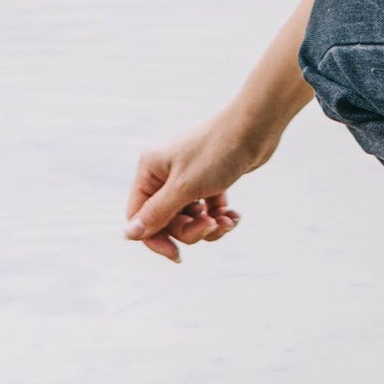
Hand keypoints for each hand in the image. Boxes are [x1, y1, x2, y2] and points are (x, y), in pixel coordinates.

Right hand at [125, 116, 269, 263]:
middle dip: (190, 230)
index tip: (176, 255)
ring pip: (189, 219)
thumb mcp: (184, 188)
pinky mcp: (208, 180)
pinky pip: (207, 210)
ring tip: (227, 220)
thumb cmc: (216, 152)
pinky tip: (234, 216)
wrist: (255, 128)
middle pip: (167, 221)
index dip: (155, 239)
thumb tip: (128, 234)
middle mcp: (164, 174)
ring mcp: (187, 177)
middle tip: (210, 225)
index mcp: (150, 170)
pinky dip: (219, 217)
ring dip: (208, 226)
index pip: (140, 217)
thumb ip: (156, 214)